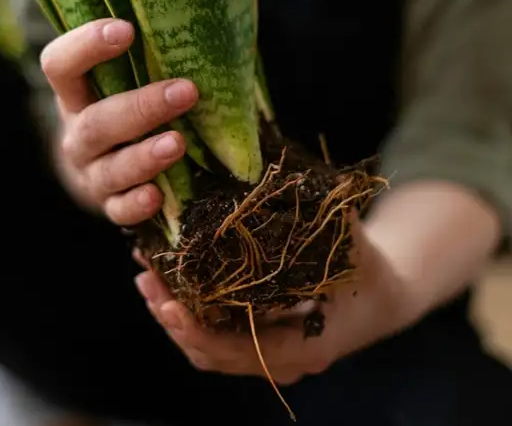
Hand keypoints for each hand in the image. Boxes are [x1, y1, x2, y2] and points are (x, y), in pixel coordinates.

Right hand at [40, 19, 198, 224]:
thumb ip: (149, 57)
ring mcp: (91, 172)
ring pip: (110, 168)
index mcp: (74, 93)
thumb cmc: (126, 104)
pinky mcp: (109, 204)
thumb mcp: (125, 79)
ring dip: (144, 156)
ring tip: (178, 143)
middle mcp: (77, 133)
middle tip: (186, 92)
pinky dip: (136, 204)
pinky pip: (118, 210)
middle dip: (141, 107)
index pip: (60, 65)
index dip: (85, 46)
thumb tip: (210, 27)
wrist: (103, 163)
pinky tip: (158, 196)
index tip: (126, 30)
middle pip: (95, 122)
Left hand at [134, 219, 409, 384]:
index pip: (241, 350)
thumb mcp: (350, 239)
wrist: (386, 294)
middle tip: (145, 280)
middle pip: (213, 353)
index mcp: (304, 344)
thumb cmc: (369, 266)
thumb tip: (286, 171)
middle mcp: (282, 360)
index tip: (169, 305)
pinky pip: (216, 337)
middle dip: (174, 319)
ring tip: (146, 277)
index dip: (201, 331)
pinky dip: (190, 314)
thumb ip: (320, 213)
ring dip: (174, 316)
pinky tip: (170, 281)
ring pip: (209, 349)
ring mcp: (269, 354)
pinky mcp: (260, 340)